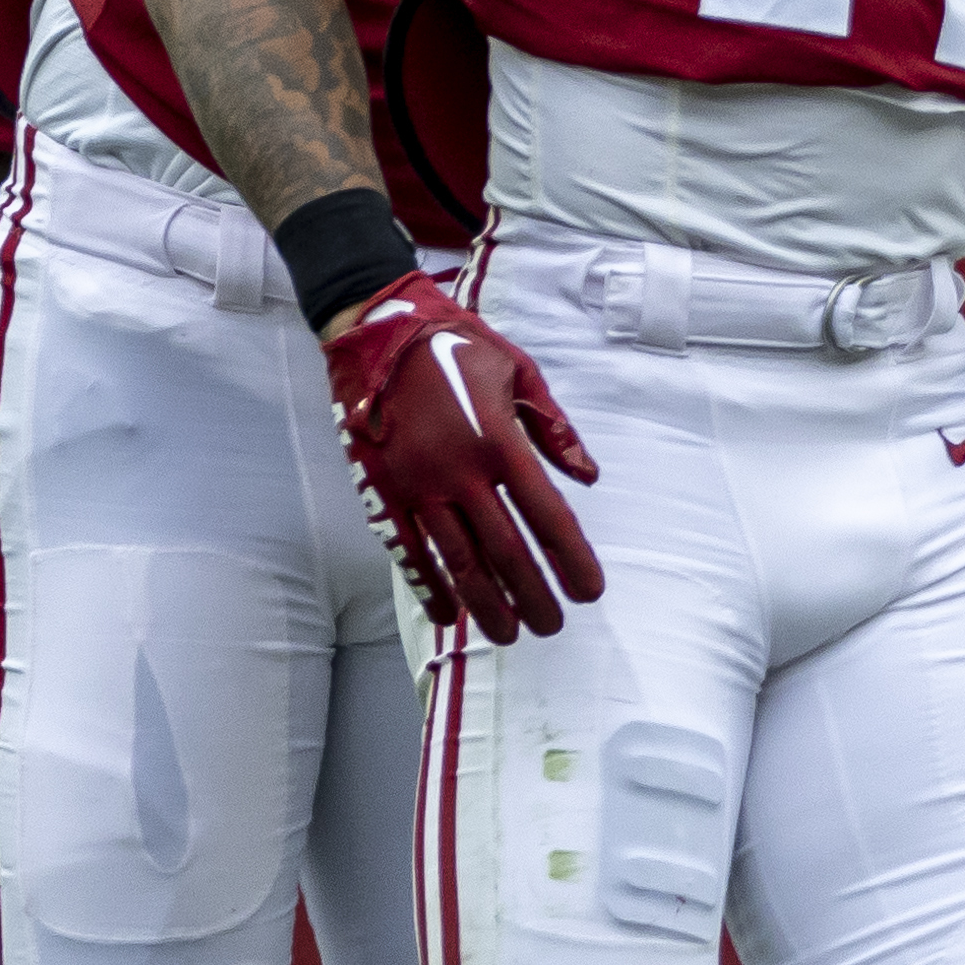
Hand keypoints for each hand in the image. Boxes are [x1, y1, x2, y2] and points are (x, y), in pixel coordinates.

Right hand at [323, 272, 602, 642]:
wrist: (375, 331)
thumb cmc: (455, 344)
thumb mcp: (518, 370)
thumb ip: (554, 428)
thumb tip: (588, 477)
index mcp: (499, 440)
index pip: (546, 515)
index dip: (571, 559)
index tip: (589, 591)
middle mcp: (459, 472)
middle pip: (504, 551)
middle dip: (533, 595)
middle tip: (552, 625)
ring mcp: (417, 486)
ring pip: (457, 561)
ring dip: (486, 604)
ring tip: (509, 634)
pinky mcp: (383, 492)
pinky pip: (408, 551)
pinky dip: (428, 586)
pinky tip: (446, 613)